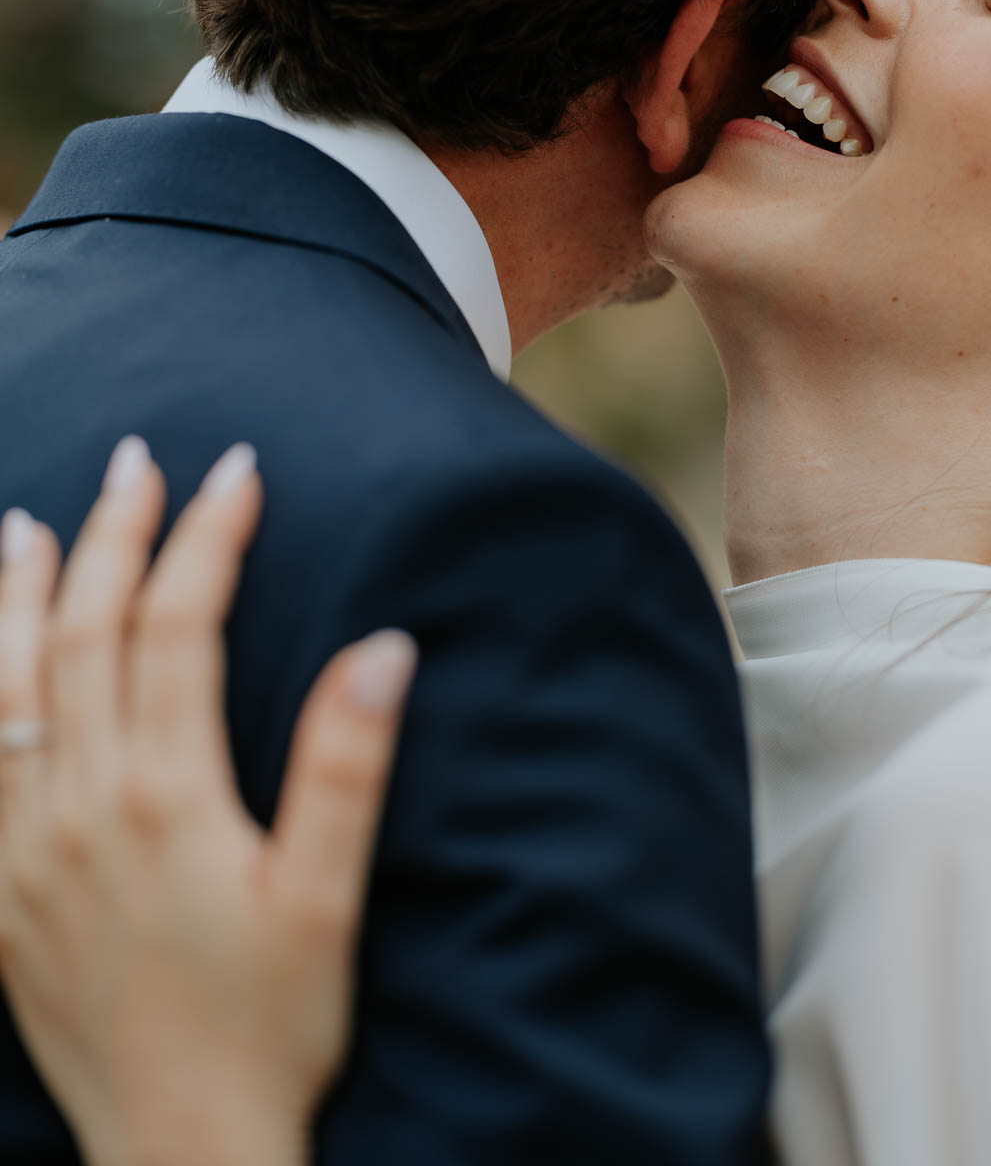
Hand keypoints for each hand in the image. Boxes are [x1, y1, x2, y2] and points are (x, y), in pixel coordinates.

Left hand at [0, 439, 415, 1165]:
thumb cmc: (268, 1024)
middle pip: (81, 635)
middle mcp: (77, 811)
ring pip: (6, 687)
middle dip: (112, 536)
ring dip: (17, 596)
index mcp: (165, 799)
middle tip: (141, 462)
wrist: (178, 1150)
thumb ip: (347, 765)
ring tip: (26, 525)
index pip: (176, 628)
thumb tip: (385, 645)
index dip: (206, 537)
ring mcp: (22, 853)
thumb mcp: (326, 899)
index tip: (237, 469)